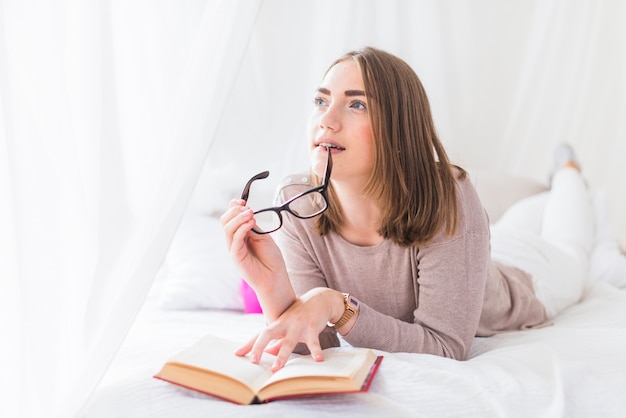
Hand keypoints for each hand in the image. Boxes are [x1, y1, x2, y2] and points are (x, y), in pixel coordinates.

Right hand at [220, 199, 294, 320]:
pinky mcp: (236, 257)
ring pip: (227, 228)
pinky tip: (251, 223)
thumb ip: (252, 225)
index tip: (243, 201)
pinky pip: (235, 240)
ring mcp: (234, 249)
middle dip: (234, 211)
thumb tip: (245, 210)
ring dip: (239, 218)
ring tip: (251, 213)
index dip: (233, 207)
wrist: (275, 278)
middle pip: (225, 221)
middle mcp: (234, 242)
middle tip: (248, 208)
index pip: (229, 217)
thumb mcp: (262, 236)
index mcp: (240, 235)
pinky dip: (242, 228)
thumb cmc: (271, 259)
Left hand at [235, 288, 344, 371]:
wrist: (320, 299)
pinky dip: (316, 351)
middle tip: (253, 361)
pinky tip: (319, 360)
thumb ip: (278, 341)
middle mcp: (285, 323)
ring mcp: (298, 325)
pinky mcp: (312, 327)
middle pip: (268, 334)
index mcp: (277, 324)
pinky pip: (314, 341)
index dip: (249, 344)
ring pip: (288, 342)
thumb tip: (267, 354)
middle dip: (259, 347)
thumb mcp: (287, 326)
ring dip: (282, 355)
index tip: (237, 354)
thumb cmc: (300, 315)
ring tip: (275, 368)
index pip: (260, 334)